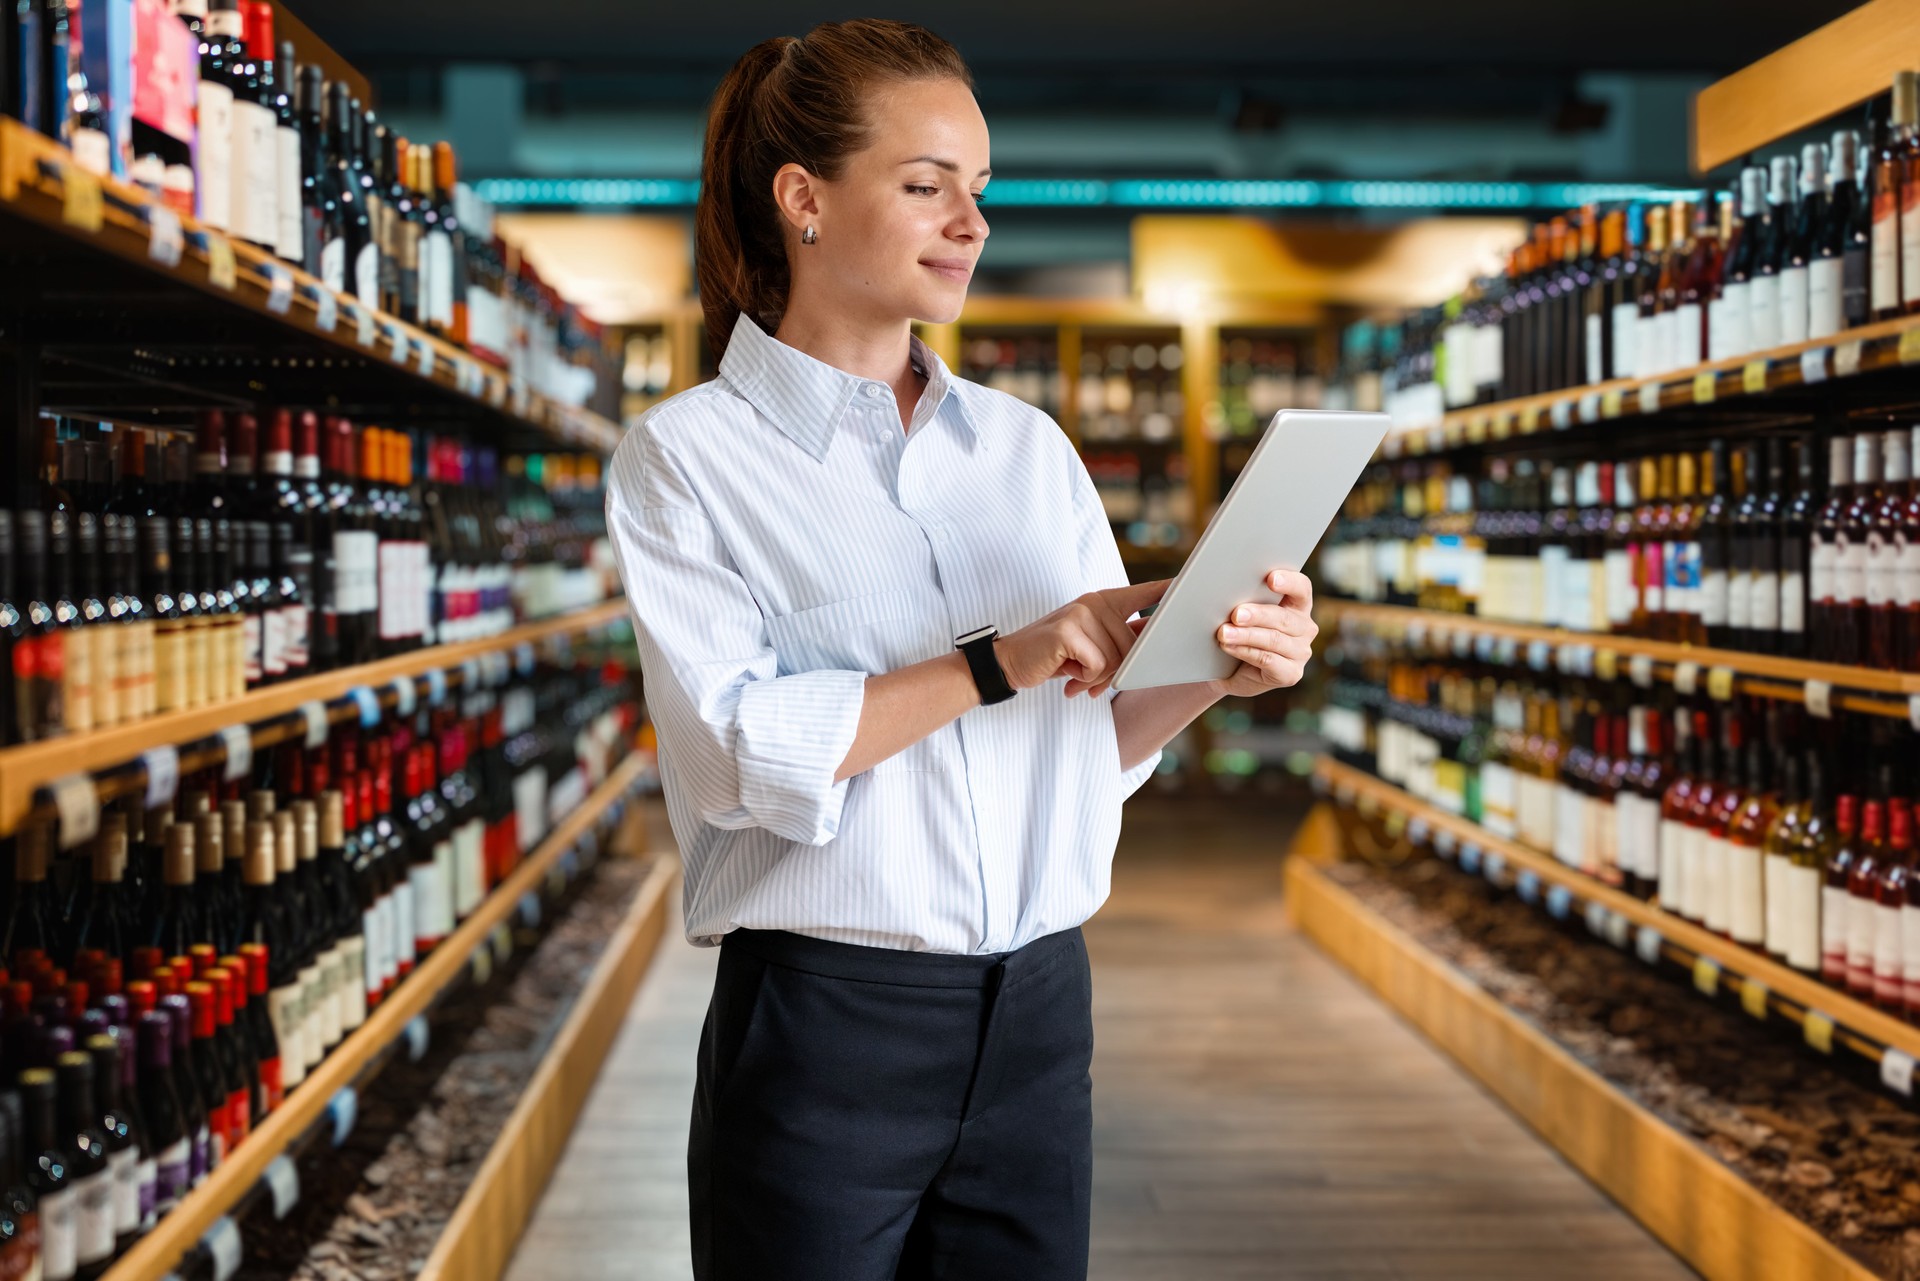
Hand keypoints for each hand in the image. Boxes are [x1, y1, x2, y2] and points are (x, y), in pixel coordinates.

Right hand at [994, 579, 1172, 700]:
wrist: (1011, 662)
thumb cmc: (1056, 656)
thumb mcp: (1091, 644)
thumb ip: (1120, 640)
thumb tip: (1155, 644)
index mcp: (1103, 601)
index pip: (1142, 592)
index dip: (1167, 589)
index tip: (1191, 580)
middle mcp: (1094, 602)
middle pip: (1131, 647)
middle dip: (1113, 672)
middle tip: (1088, 676)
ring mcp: (1081, 614)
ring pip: (1116, 660)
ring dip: (1096, 677)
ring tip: (1074, 672)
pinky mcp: (1068, 631)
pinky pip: (1097, 666)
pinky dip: (1082, 677)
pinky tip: (1065, 672)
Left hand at [1207, 568, 1316, 699]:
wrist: (1227, 669)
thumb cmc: (1237, 631)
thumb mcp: (1243, 613)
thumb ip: (1245, 599)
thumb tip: (1230, 589)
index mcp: (1298, 605)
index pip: (1302, 588)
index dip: (1289, 582)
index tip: (1270, 579)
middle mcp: (1304, 628)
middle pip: (1284, 617)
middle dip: (1257, 614)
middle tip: (1236, 614)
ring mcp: (1300, 652)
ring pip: (1273, 639)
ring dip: (1246, 635)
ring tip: (1224, 632)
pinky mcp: (1290, 673)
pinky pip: (1267, 660)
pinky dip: (1245, 651)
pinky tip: (1228, 647)